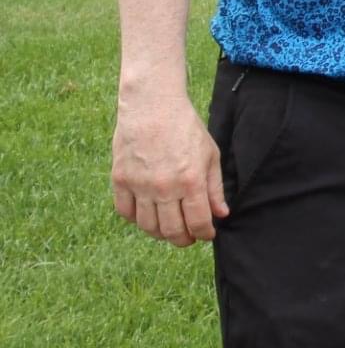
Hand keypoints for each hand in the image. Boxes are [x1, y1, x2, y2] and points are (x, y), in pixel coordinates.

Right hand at [111, 90, 227, 246]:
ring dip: (160, 233)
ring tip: (169, 228)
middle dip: (184, 239)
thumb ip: (215, 188)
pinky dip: (137, 220)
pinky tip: (148, 215)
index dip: (204, 234)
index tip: (207, 234)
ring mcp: (140, 186)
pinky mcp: (120, 180)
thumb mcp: (210, 155)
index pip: (198, 223)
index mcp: (190, 181)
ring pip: (148, 227)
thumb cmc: (186, 129)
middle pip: (172, 231)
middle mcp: (164, 188)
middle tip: (188, 237)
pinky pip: (126, 213)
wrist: (152, 107)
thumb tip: (220, 215)